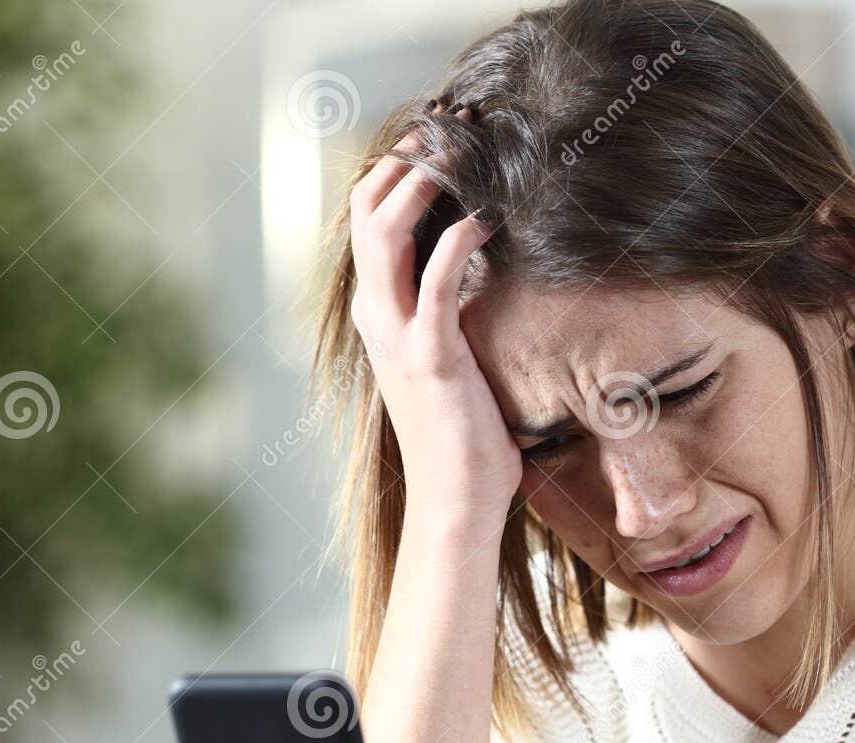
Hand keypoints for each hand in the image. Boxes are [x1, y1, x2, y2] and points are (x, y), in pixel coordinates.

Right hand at [347, 103, 520, 525]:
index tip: (445, 142)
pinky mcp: (430, 353)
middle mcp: (374, 314)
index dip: (398, 171)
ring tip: (461, 157)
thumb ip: (450, 310)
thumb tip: (484, 268)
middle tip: (453, 131)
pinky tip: (489, 221)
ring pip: (383, 228)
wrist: (455, 499)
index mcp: (376, 312)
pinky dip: (461, 239)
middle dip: (405, 159)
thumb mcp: (448, 358)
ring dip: (422, 183)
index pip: (367, 218)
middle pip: (364, 207)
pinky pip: (437, 277)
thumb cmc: (464, 434)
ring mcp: (396, 332)